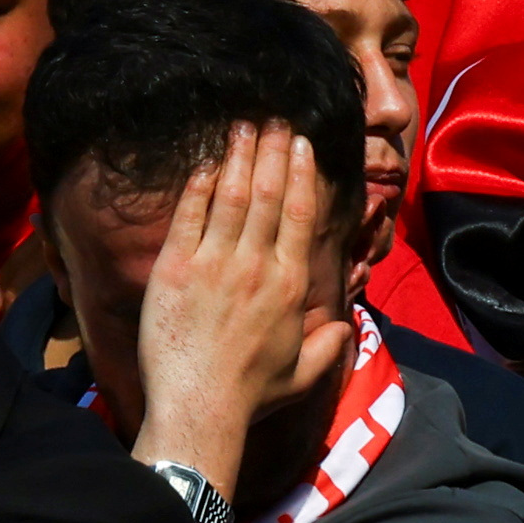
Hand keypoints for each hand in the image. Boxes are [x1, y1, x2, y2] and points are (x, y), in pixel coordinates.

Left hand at [125, 123, 342, 478]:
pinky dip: (197, 185)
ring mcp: (215, 262)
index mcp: (290, 286)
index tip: (300, 145)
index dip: (301, 175)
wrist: (200, 404)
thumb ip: (328, 345)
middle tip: (273, 118)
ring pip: (231, 196)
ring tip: (242, 124)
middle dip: (271, 152)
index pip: (301, 217)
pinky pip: (188, 215)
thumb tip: (347, 326)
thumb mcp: (303, 373)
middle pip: (269, 196)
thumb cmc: (250, 393)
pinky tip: (203, 162)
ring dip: (237, 157)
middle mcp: (256, 266)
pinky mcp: (176, 266)